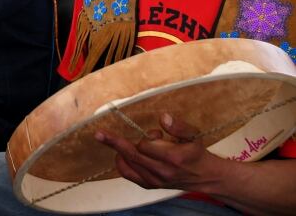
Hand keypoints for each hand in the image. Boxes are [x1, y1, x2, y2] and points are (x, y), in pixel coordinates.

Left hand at [95, 113, 222, 191]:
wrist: (203, 176)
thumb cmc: (195, 152)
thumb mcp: (193, 134)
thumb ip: (179, 126)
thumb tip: (163, 117)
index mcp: (173, 158)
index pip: (146, 145)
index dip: (147, 136)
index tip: (156, 133)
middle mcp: (161, 172)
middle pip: (131, 155)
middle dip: (114, 142)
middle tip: (98, 134)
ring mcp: (154, 181)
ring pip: (127, 164)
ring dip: (123, 151)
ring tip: (132, 144)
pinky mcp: (148, 185)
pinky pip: (127, 173)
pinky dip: (122, 162)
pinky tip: (125, 154)